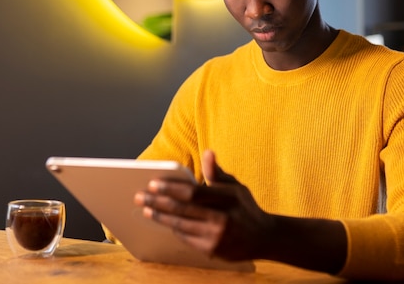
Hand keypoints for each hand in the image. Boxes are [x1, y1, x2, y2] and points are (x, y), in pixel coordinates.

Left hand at [133, 150, 274, 260]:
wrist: (263, 238)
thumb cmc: (245, 207)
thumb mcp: (236, 187)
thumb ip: (217, 172)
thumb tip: (208, 152)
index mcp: (227, 198)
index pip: (192, 193)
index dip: (170, 189)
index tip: (152, 183)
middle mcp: (222, 219)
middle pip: (182, 210)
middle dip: (157, 202)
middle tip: (140, 197)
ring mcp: (216, 237)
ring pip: (180, 225)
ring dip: (160, 217)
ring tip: (146, 210)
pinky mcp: (212, 250)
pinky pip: (186, 238)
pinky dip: (173, 228)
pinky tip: (164, 221)